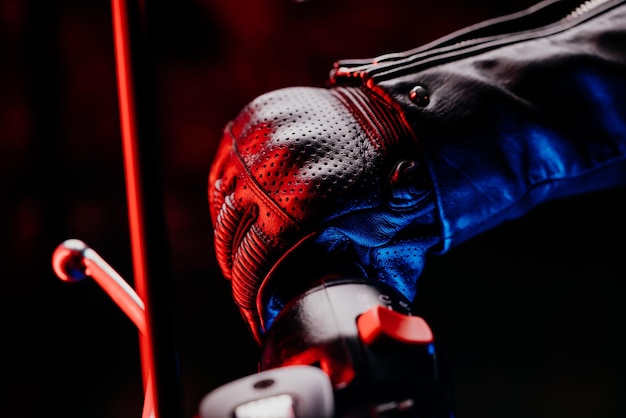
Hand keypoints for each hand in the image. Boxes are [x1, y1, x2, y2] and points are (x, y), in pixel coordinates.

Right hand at [208, 85, 438, 340]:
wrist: (396, 121)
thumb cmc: (393, 186)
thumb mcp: (381, 240)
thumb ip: (361, 280)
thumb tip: (363, 322)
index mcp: (301, 206)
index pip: (252, 266)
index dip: (249, 298)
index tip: (254, 313)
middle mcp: (269, 171)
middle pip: (230, 239)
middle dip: (236, 272)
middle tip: (246, 288)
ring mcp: (256, 141)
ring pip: (222, 206)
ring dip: (228, 237)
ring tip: (239, 255)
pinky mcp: (253, 120)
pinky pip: (223, 171)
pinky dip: (227, 197)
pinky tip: (239, 215)